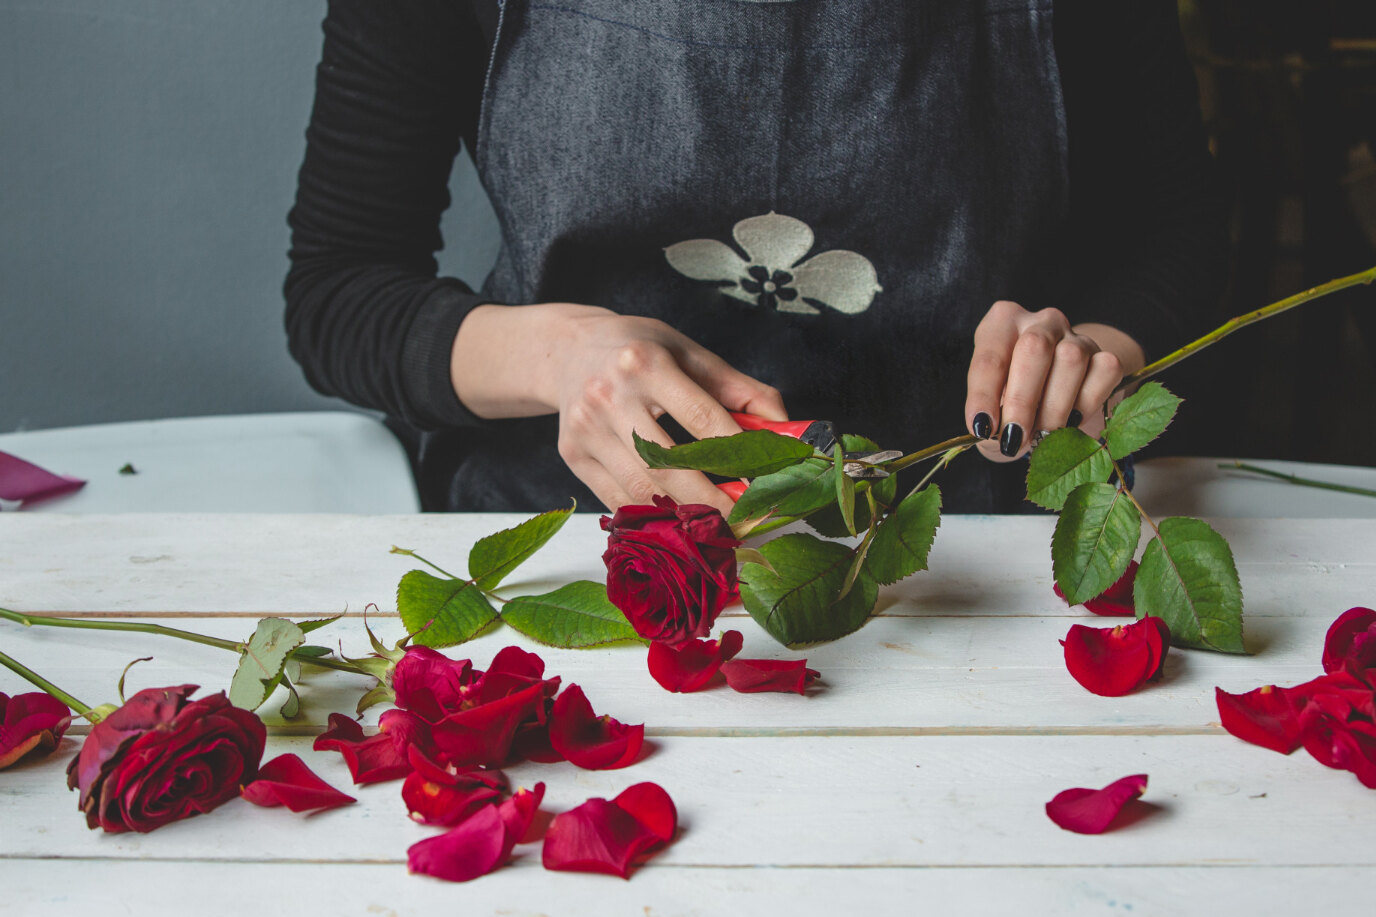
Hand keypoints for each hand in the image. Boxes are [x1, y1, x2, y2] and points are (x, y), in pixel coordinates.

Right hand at [450, 303, 786, 512]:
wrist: (566, 350)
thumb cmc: (639, 350)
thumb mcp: (689, 352)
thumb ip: (740, 390)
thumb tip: (785, 429)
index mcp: (646, 362)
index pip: (702, 418)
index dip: (738, 456)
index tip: (766, 483)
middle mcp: (610, 395)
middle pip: (669, 464)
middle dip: (712, 500)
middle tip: (746, 521)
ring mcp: (586, 428)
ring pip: (641, 487)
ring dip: (683, 515)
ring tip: (717, 527)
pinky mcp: (573, 455)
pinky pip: (617, 498)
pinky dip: (652, 515)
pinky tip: (678, 521)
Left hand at [964, 301, 1145, 461]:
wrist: (1054, 400)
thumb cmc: (1011, 401)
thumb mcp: (991, 405)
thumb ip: (989, 416)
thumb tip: (995, 433)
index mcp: (1003, 324)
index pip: (990, 357)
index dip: (984, 395)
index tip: (982, 427)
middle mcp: (1042, 322)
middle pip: (1035, 348)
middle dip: (1022, 401)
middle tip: (1013, 438)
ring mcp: (1077, 336)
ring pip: (1071, 360)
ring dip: (1054, 408)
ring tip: (1041, 435)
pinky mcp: (1105, 355)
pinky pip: (1105, 371)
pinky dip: (1087, 403)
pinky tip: (1071, 420)